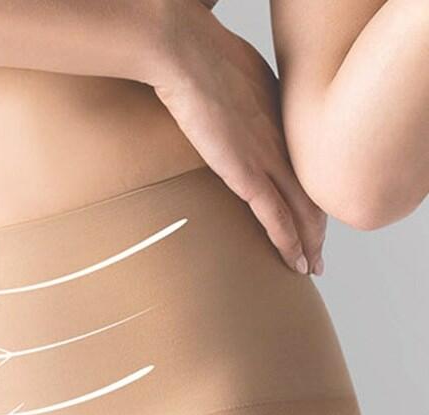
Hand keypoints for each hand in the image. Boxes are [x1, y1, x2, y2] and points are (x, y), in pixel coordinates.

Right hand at [148, 4, 325, 274]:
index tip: (312, 216)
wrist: (188, 54)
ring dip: (310, 245)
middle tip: (320, 253)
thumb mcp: (230, 77)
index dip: (313, 194)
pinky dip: (289, 244)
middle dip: (319, 228)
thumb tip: (223, 106)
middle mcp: (284, 140)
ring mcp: (268, 158)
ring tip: (311, 268)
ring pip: (303, 212)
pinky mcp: (247, 174)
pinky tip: (296, 263)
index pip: (306, 167)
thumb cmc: (199, 56)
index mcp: (282, 117)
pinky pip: (276, 218)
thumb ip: (237, 99)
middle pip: (314, 193)